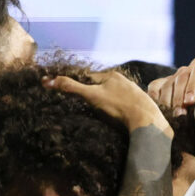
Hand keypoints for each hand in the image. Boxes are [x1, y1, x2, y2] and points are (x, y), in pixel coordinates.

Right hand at [44, 71, 171, 134]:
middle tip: (88, 106)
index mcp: (112, 75)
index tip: (73, 94)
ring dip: (107, 102)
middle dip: (94, 94)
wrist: (146, 120)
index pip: (90, 77)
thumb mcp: (92, 95)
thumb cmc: (118, 106)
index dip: (80, 85)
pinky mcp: (140, 104)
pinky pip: (125, 105)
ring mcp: (133, 92)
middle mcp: (124, 81)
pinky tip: (117, 116)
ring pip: (114, 95)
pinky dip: (118, 109)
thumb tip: (48, 81)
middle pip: (103, 86)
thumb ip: (71, 87)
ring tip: (103, 113)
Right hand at [147, 56, 194, 115]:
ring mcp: (182, 75)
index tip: (190, 102)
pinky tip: (159, 111)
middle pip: (183, 74)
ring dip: (167, 99)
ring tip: (172, 118)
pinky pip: (157, 86)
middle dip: (179, 95)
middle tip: (180, 116)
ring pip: (169, 81)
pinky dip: (155, 97)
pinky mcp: (170, 84)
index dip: (194, 84)